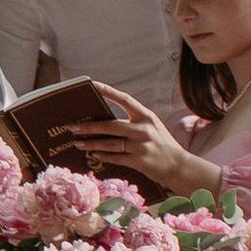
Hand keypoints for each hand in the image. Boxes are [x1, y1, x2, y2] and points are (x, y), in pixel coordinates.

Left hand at [60, 88, 196, 195]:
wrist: (178, 165)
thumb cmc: (161, 144)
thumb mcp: (151, 127)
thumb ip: (133, 122)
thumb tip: (105, 120)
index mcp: (146, 117)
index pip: (125, 100)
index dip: (108, 91)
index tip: (93, 85)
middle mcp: (143, 129)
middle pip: (111, 125)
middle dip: (89, 126)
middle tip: (72, 126)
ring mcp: (141, 146)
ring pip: (110, 144)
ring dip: (92, 143)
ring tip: (78, 143)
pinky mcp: (139, 161)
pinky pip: (116, 158)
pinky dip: (103, 156)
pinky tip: (94, 154)